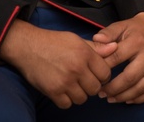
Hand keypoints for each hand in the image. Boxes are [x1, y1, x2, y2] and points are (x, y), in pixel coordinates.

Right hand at [0, 19, 115, 108]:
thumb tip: (115, 48)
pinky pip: (67, 104)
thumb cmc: (54, 42)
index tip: (96, 74)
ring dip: (79, 94)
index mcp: (85, 54)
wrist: (28, 46)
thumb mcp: (77, 39)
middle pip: (95, 88)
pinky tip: (63, 90)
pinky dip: (66, 100)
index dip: (102, 75)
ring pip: (82, 98)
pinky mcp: (53, 91)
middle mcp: (77, 68)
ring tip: (73, 85)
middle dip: (92, 86)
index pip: (106, 73)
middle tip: (84, 81)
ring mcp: (65, 81)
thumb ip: (96, 47)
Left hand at [92, 12, 143, 103]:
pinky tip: (126, 100)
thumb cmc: (135, 29)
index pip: (117, 57)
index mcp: (137, 41)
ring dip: (124, 96)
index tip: (94, 75)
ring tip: (110, 98)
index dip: (103, 68)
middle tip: (101, 93)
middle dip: (113, 88)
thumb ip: (108, 33)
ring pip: (141, 88)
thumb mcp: (121, 26)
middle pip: (130, 77)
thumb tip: (96, 40)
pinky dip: (139, 99)